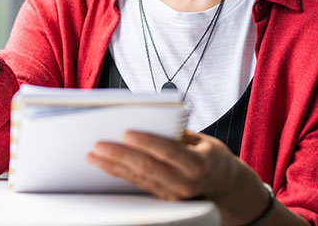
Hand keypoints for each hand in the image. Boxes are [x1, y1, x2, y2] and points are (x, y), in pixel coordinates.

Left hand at [87, 130, 272, 224]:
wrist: (224, 185)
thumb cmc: (209, 154)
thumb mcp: (201, 139)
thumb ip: (176, 132)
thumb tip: (149, 117)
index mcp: (198, 163)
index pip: (169, 152)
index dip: (147, 142)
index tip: (126, 132)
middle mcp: (186, 183)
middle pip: (149, 168)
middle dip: (121, 156)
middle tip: (99, 144)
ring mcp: (174, 195)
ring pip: (139, 178)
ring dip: (113, 166)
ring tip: (93, 155)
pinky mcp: (164, 199)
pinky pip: (138, 185)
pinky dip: (118, 174)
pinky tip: (103, 165)